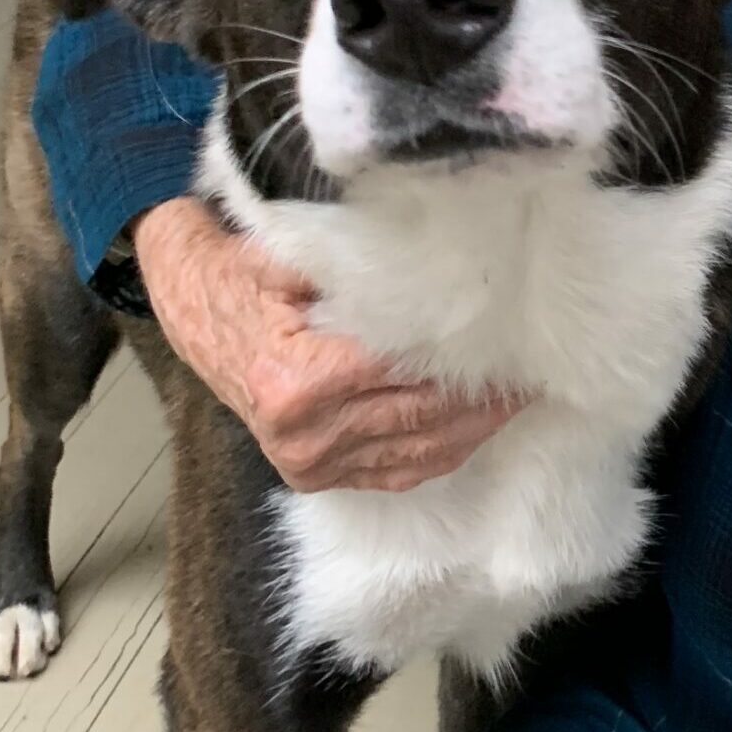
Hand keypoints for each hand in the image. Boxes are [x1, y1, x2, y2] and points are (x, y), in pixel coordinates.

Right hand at [133, 198, 529, 492]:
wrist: (191, 304)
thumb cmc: (245, 272)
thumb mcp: (296, 256)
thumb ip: (364, 271)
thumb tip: (450, 267)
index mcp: (302, 379)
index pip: (411, 372)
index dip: (470, 358)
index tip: (520, 341)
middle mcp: (307, 433)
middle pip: (424, 415)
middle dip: (488, 395)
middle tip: (539, 369)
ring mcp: (310, 461)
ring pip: (420, 449)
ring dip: (477, 425)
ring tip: (523, 394)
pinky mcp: (314, 475)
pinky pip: (397, 470)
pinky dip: (443, 448)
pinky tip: (479, 423)